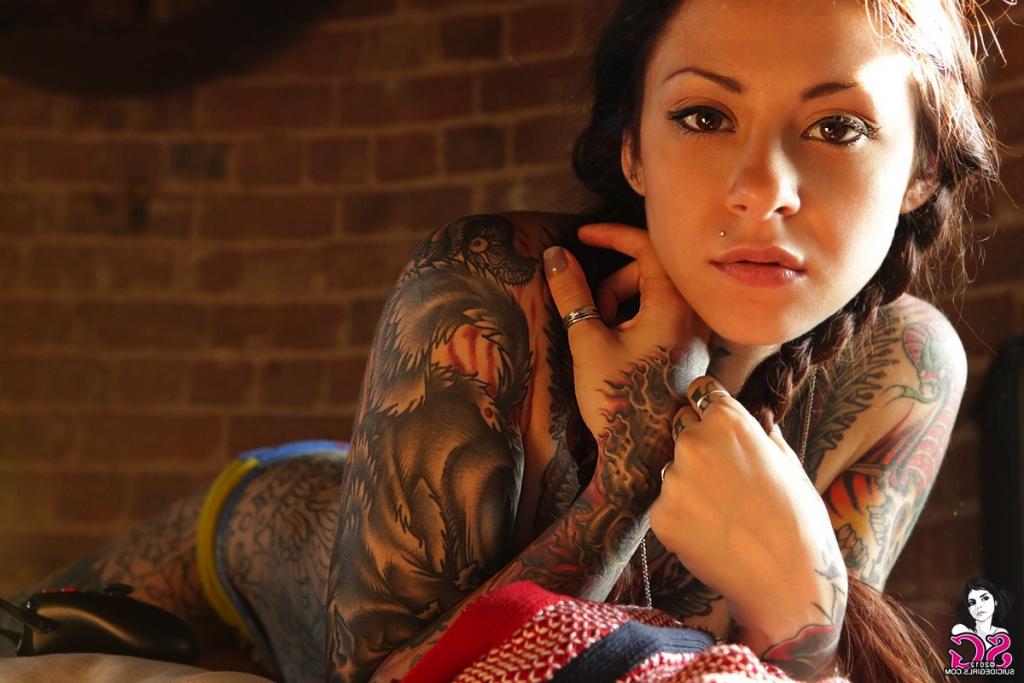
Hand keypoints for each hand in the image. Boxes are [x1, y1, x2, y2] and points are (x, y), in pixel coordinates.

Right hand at [543, 224, 709, 506]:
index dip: (610, 236)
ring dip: (621, 304)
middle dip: (612, 282)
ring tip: (600, 337)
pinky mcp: (687, 354)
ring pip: (653, 296)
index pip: (646, 247)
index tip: (580, 237)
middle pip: (649, 272)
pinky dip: (634, 321)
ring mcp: (693, 336)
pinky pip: (661, 319)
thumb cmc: (619, 398)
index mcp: (674, 304)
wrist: (643, 455)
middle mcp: (692, 315)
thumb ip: (572, 294)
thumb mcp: (588, 340)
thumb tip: (554, 256)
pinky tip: (615, 351)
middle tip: (589, 313)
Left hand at [651, 376, 841, 621]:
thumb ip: (762, 433)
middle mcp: (693, 441)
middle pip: (682, 427)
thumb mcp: (789, 463)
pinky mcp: (660, 514)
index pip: (700, 391)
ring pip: (673, 469)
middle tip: (725, 477)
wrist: (787, 581)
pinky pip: (667, 505)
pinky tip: (712, 533)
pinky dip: (683, 516)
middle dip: (698, 443)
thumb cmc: (799, 520)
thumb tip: (755, 418)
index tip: (712, 418)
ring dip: (689, 482)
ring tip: (724, 512)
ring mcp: (673, 479)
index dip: (708, 406)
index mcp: (728, 420)